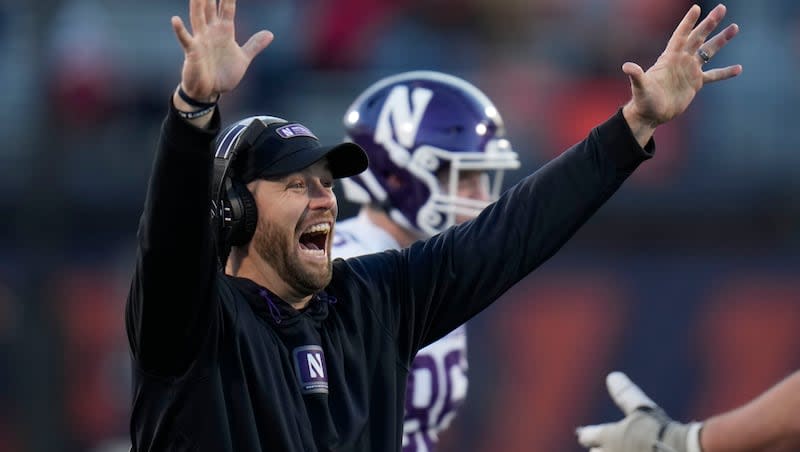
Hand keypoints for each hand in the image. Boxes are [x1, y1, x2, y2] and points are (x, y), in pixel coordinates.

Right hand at [171, 0, 273, 100]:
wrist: (210, 92)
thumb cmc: (223, 74)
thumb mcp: (243, 58)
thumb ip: (254, 45)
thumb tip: (270, 33)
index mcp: (224, 32)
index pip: (227, 9)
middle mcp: (211, 32)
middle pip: (210, 8)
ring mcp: (201, 41)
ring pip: (198, 18)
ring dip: (197, 5)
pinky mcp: (192, 52)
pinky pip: (186, 40)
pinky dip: (180, 30)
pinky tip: (175, 19)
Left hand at [576, 372, 702, 451]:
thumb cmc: (661, 430)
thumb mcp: (643, 410)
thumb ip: (625, 394)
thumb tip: (612, 376)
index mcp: (609, 437)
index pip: (587, 436)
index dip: (588, 435)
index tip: (584, 434)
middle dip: (600, 451)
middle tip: (602, 448)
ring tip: (617, 451)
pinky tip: (637, 451)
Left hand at [622, 4, 741, 144]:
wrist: (651, 114)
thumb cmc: (643, 100)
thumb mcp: (640, 87)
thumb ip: (636, 75)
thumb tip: (626, 66)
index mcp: (669, 58)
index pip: (680, 36)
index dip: (687, 23)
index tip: (696, 8)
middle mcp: (681, 60)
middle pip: (698, 38)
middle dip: (709, 23)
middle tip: (722, 8)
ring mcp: (689, 71)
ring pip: (709, 52)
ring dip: (721, 40)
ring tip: (735, 28)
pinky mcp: (695, 83)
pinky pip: (713, 76)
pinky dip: (725, 72)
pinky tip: (739, 68)